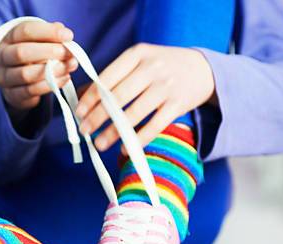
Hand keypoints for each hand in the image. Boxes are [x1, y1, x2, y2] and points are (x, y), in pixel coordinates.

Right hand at [0, 21, 77, 113]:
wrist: (18, 82)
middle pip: (21, 52)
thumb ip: (50, 36)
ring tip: (69, 66)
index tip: (68, 36)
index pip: (25, 31)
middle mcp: (1, 57)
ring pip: (26, 74)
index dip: (48, 32)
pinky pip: (31, 91)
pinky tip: (64, 78)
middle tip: (68, 53)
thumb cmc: (32, 56)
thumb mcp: (39, 41)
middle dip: (49, 52)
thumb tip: (65, 35)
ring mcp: (4, 78)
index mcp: (7, 38)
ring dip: (52, 70)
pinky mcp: (12, 95)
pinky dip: (50, 85)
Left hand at [75, 43, 215, 151]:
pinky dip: (138, 140)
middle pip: (118, 97)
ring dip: (114, 132)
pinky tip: (125, 149)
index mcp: (137, 54)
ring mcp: (166, 87)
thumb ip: (117, 75)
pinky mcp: (178, 104)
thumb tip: (86, 99)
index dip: (91, 97)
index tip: (79, 112)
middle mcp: (152, 68)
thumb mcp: (141, 60)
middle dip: (97, 117)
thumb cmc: (163, 67)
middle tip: (84, 131)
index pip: (108, 77)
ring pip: (134, 114)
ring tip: (100, 144)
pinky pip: (154, 126)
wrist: (203, 68)